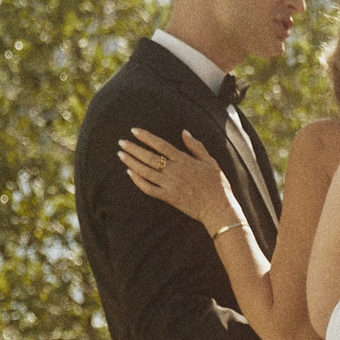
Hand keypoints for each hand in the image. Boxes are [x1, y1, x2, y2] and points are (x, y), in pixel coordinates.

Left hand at [119, 128, 242, 228]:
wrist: (218, 208)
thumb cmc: (218, 185)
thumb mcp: (211, 162)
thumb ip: (196, 146)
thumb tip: (184, 132)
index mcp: (185, 161)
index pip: (161, 145)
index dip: (146, 137)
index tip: (134, 131)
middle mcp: (176, 171)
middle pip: (150, 157)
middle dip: (133, 148)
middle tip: (121, 142)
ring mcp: (171, 185)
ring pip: (146, 172)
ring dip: (131, 162)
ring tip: (121, 155)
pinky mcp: (168, 197)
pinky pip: (149, 188)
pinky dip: (138, 181)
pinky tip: (130, 173)